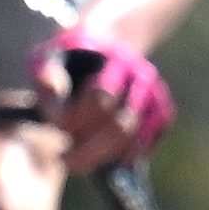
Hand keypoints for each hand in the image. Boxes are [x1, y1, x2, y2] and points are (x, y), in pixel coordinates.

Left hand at [44, 33, 174, 170]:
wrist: (103, 45)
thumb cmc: (68, 58)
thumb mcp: (50, 58)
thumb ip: (47, 80)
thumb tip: (53, 114)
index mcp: (114, 59)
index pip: (101, 96)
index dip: (78, 119)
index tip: (56, 132)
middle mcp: (140, 76)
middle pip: (122, 122)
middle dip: (92, 147)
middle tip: (67, 161)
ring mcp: (154, 93)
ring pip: (137, 133)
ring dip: (108, 153)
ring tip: (81, 164)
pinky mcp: (161, 109)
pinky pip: (153, 137)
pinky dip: (132, 152)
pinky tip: (109, 164)